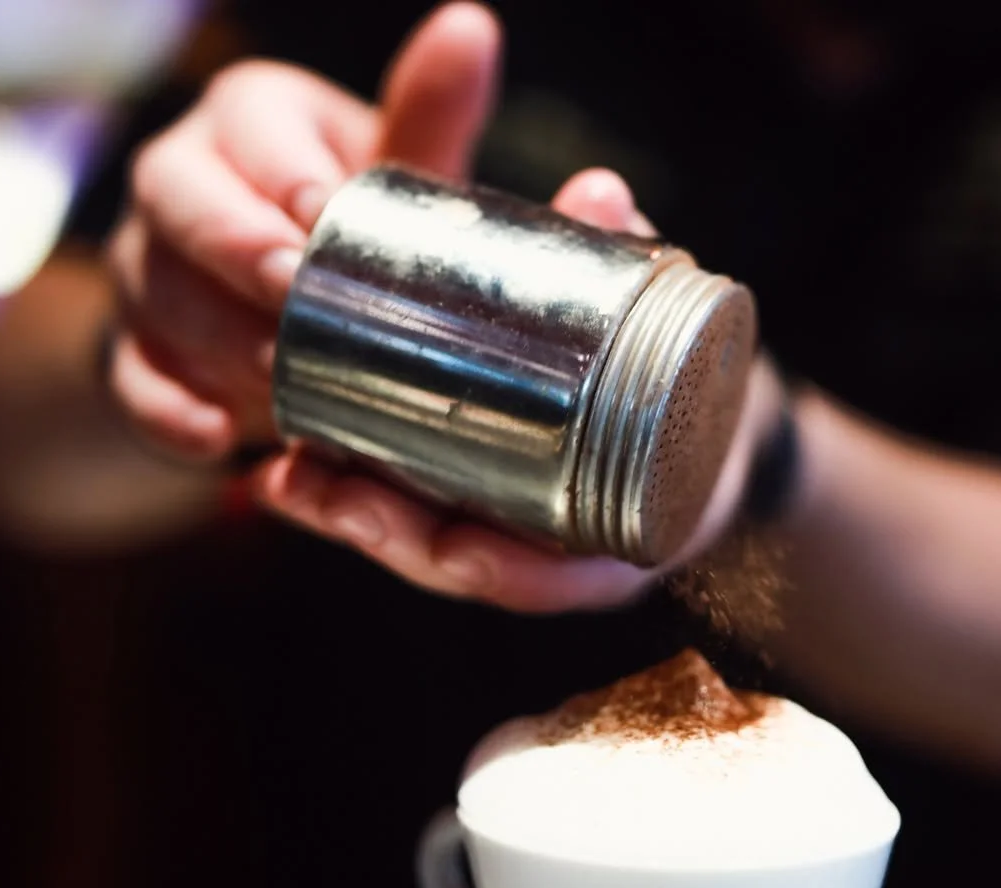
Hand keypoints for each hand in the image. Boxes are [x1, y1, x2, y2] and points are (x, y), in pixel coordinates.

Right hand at [106, 2, 500, 460]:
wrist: (276, 311)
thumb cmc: (348, 232)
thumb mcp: (391, 175)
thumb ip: (428, 120)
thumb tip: (472, 30)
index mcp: (251, 124)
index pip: (246, 121)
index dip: (279, 170)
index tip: (322, 216)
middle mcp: (183, 185)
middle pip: (176, 198)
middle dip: (234, 248)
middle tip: (290, 294)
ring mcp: (148, 271)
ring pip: (154, 292)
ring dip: (216, 340)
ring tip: (278, 384)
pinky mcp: (136, 351)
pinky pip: (132, 380)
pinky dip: (168, 411)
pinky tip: (212, 438)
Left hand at [253, 166, 784, 613]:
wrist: (713, 428)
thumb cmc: (703, 391)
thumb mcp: (687, 342)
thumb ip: (640, 272)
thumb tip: (597, 193)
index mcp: (630, 541)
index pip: (558, 581)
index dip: (502, 571)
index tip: (448, 546)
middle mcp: (568, 558)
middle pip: (468, 569)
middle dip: (390, 536)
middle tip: (317, 485)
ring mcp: (522, 538)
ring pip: (429, 550)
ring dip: (353, 522)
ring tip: (286, 478)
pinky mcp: (489, 508)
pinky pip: (421, 520)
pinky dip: (361, 503)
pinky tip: (294, 475)